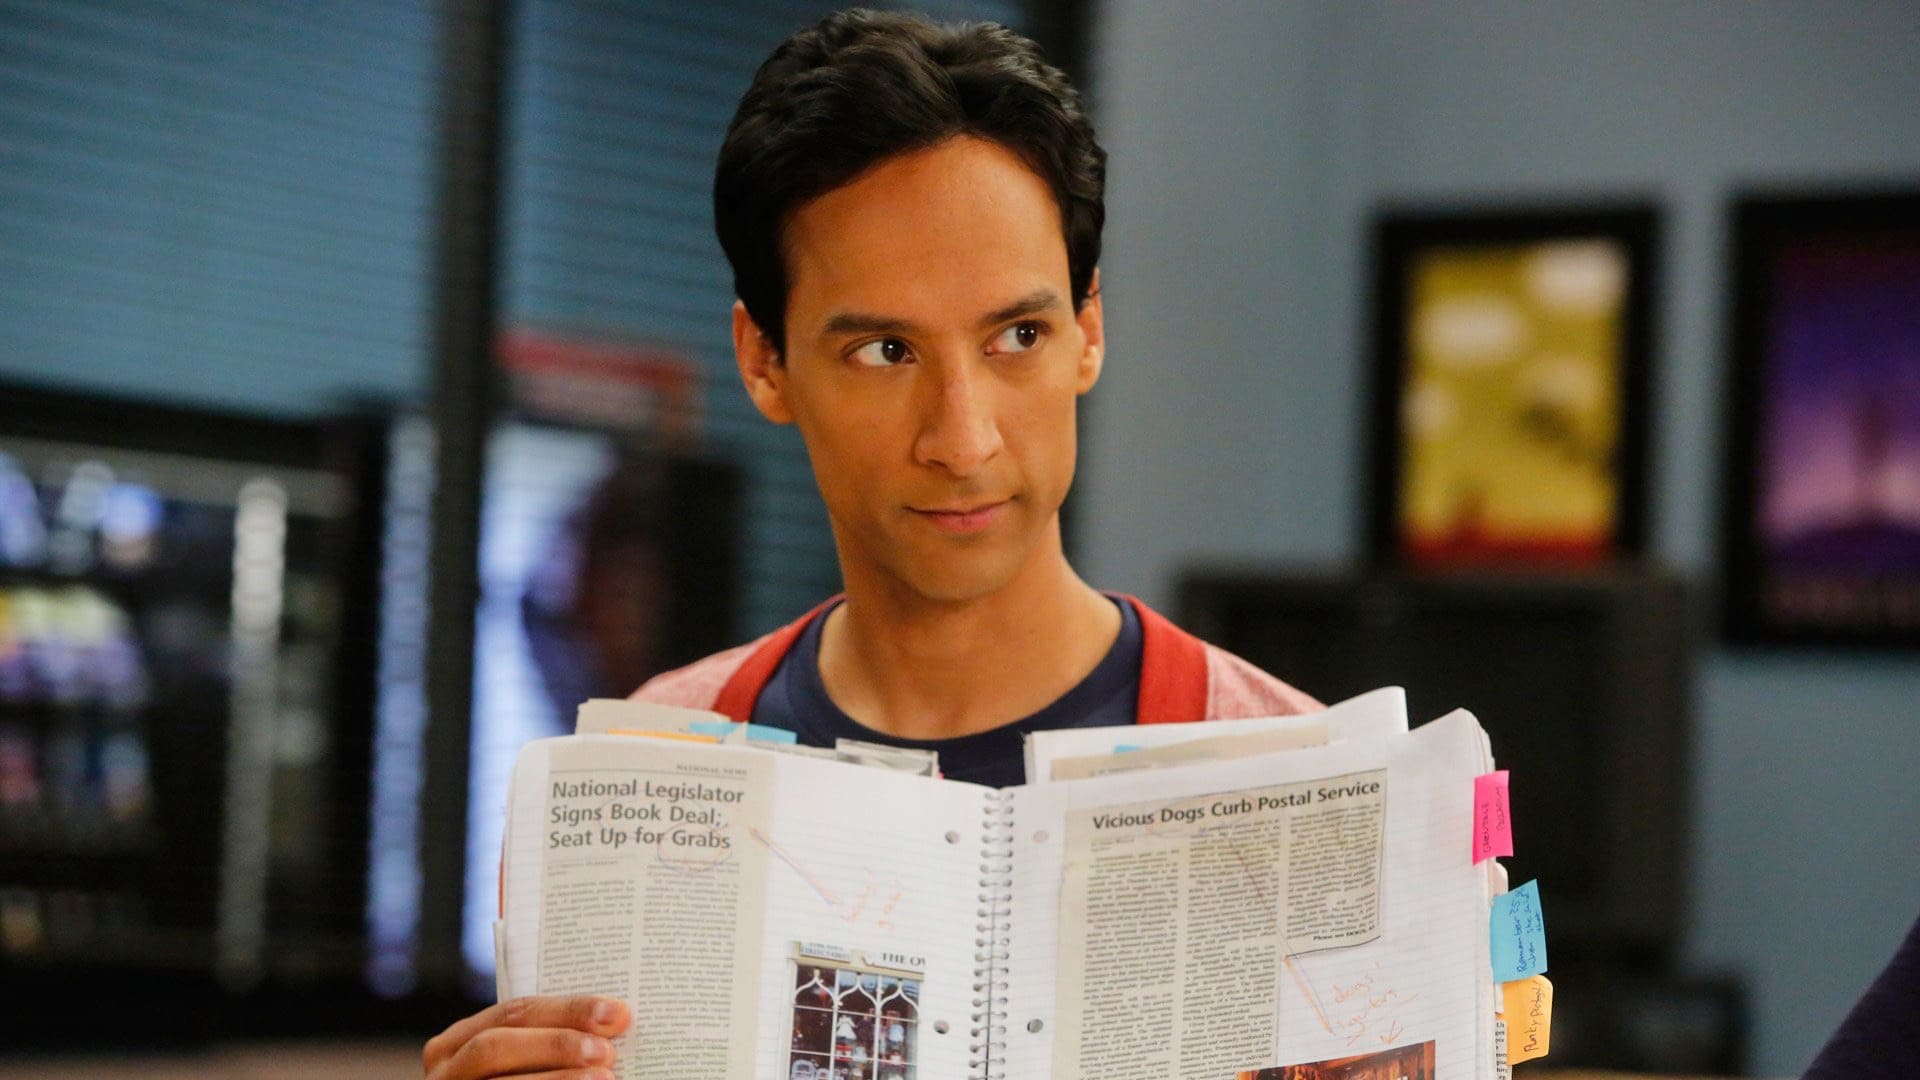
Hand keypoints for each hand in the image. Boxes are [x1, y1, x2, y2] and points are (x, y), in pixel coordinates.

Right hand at [423, 995, 630, 1078]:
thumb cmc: (512, 1077)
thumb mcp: (517, 1057)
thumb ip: (546, 1043)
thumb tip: (613, 1028)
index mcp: (460, 1040)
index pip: (516, 1011)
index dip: (568, 1010)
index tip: (616, 1013)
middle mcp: (448, 1069)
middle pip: (498, 1045)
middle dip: (556, 1044)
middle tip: (606, 1050)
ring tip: (603, 1078)